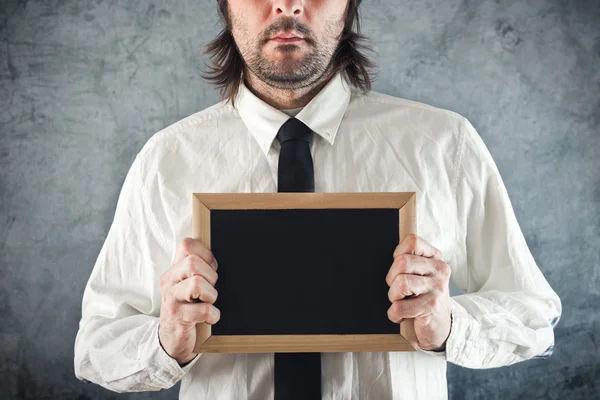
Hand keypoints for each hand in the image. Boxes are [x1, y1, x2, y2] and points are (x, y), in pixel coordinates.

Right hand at [158, 237, 219, 364]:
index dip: (206, 254)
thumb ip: (198, 270)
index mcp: (174, 270)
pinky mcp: (178, 318)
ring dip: (211, 295)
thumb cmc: (187, 309)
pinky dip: (213, 315)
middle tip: (211, 289)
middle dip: (210, 276)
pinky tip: (209, 318)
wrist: (172, 341)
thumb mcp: (188, 286)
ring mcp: (172, 300)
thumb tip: (216, 259)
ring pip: (197, 284)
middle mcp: (170, 281)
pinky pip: (204, 310)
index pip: (187, 245)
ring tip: (209, 303)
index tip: (211, 269)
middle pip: (192, 262)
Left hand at [385, 234, 451, 350]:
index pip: (412, 241)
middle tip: (398, 291)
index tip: (400, 270)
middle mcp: (439, 270)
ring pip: (401, 283)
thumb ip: (409, 260)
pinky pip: (399, 307)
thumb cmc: (424, 298)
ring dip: (393, 297)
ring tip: (401, 302)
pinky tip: (403, 315)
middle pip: (402, 262)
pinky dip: (394, 314)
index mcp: (435, 258)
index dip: (398, 255)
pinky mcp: (431, 307)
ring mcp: (437, 288)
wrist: (440, 327)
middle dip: (392, 279)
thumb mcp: (421, 275)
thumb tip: (387, 254)